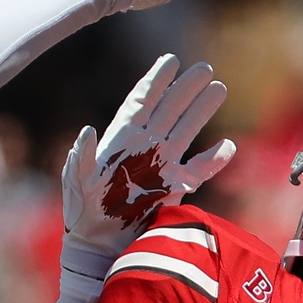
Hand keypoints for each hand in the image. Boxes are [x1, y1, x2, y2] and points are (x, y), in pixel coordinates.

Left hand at [62, 54, 234, 276]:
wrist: (97, 241)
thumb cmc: (80, 209)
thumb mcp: (75, 180)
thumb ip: (82, 156)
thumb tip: (88, 131)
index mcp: (121, 138)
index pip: (141, 101)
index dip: (156, 81)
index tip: (171, 61)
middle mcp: (144, 146)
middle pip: (169, 109)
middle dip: (186, 88)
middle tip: (205, 68)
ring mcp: (161, 164)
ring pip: (186, 131)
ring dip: (202, 111)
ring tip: (219, 89)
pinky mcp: (174, 188)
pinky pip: (199, 170)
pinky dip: (213, 160)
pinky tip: (227, 146)